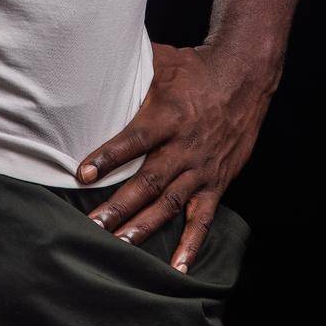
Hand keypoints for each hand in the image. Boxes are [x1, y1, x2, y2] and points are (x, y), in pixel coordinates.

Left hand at [74, 40, 277, 272]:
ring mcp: (201, 168)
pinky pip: (203, 218)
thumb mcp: (162, 62)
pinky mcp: (217, 182)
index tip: (82, 173)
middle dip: (120, 205)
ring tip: (120, 245)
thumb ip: (130, 69)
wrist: (243, 78)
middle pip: (149, 181)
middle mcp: (184, 147)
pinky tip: (178, 268)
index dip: (109, 157)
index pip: (134, 140)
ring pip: (170, 203)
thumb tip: (94, 57)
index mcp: (167, 116)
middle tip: (93, 226)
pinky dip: (192, 244)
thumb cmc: (195, 68)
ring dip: (145, 226)